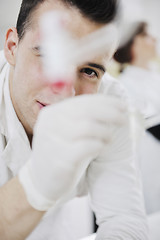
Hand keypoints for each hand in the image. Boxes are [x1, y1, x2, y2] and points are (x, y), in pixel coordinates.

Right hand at [18, 94, 126, 210]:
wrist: (41, 180)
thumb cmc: (60, 151)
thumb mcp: (66, 129)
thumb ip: (82, 117)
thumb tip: (113, 107)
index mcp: (52, 113)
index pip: (83, 102)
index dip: (106, 102)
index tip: (122, 106)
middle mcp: (50, 124)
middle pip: (87, 111)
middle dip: (110, 113)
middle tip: (124, 119)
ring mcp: (53, 141)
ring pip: (88, 127)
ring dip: (105, 132)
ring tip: (109, 138)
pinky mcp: (60, 159)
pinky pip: (86, 146)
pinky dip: (98, 145)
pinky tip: (101, 147)